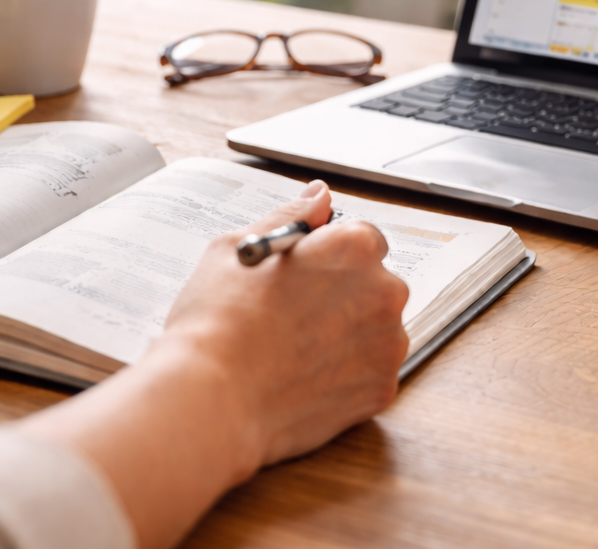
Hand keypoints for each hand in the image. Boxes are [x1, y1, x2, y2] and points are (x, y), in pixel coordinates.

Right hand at [25, 179, 408, 548]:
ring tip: (295, 350)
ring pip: (377, 329)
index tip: (306, 274)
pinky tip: (306, 377)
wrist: (210, 401)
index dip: (331, 255)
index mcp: (353, 247)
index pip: (364, 238)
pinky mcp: (382, 390)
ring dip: (349, 334)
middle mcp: (384, 291)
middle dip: (344, 295)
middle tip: (294, 315)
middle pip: (375, 284)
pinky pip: (371, 372)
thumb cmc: (216, 321)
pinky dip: (347, 375)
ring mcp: (387, 344)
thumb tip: (319, 197)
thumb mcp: (239, 248)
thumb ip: (291, 218)